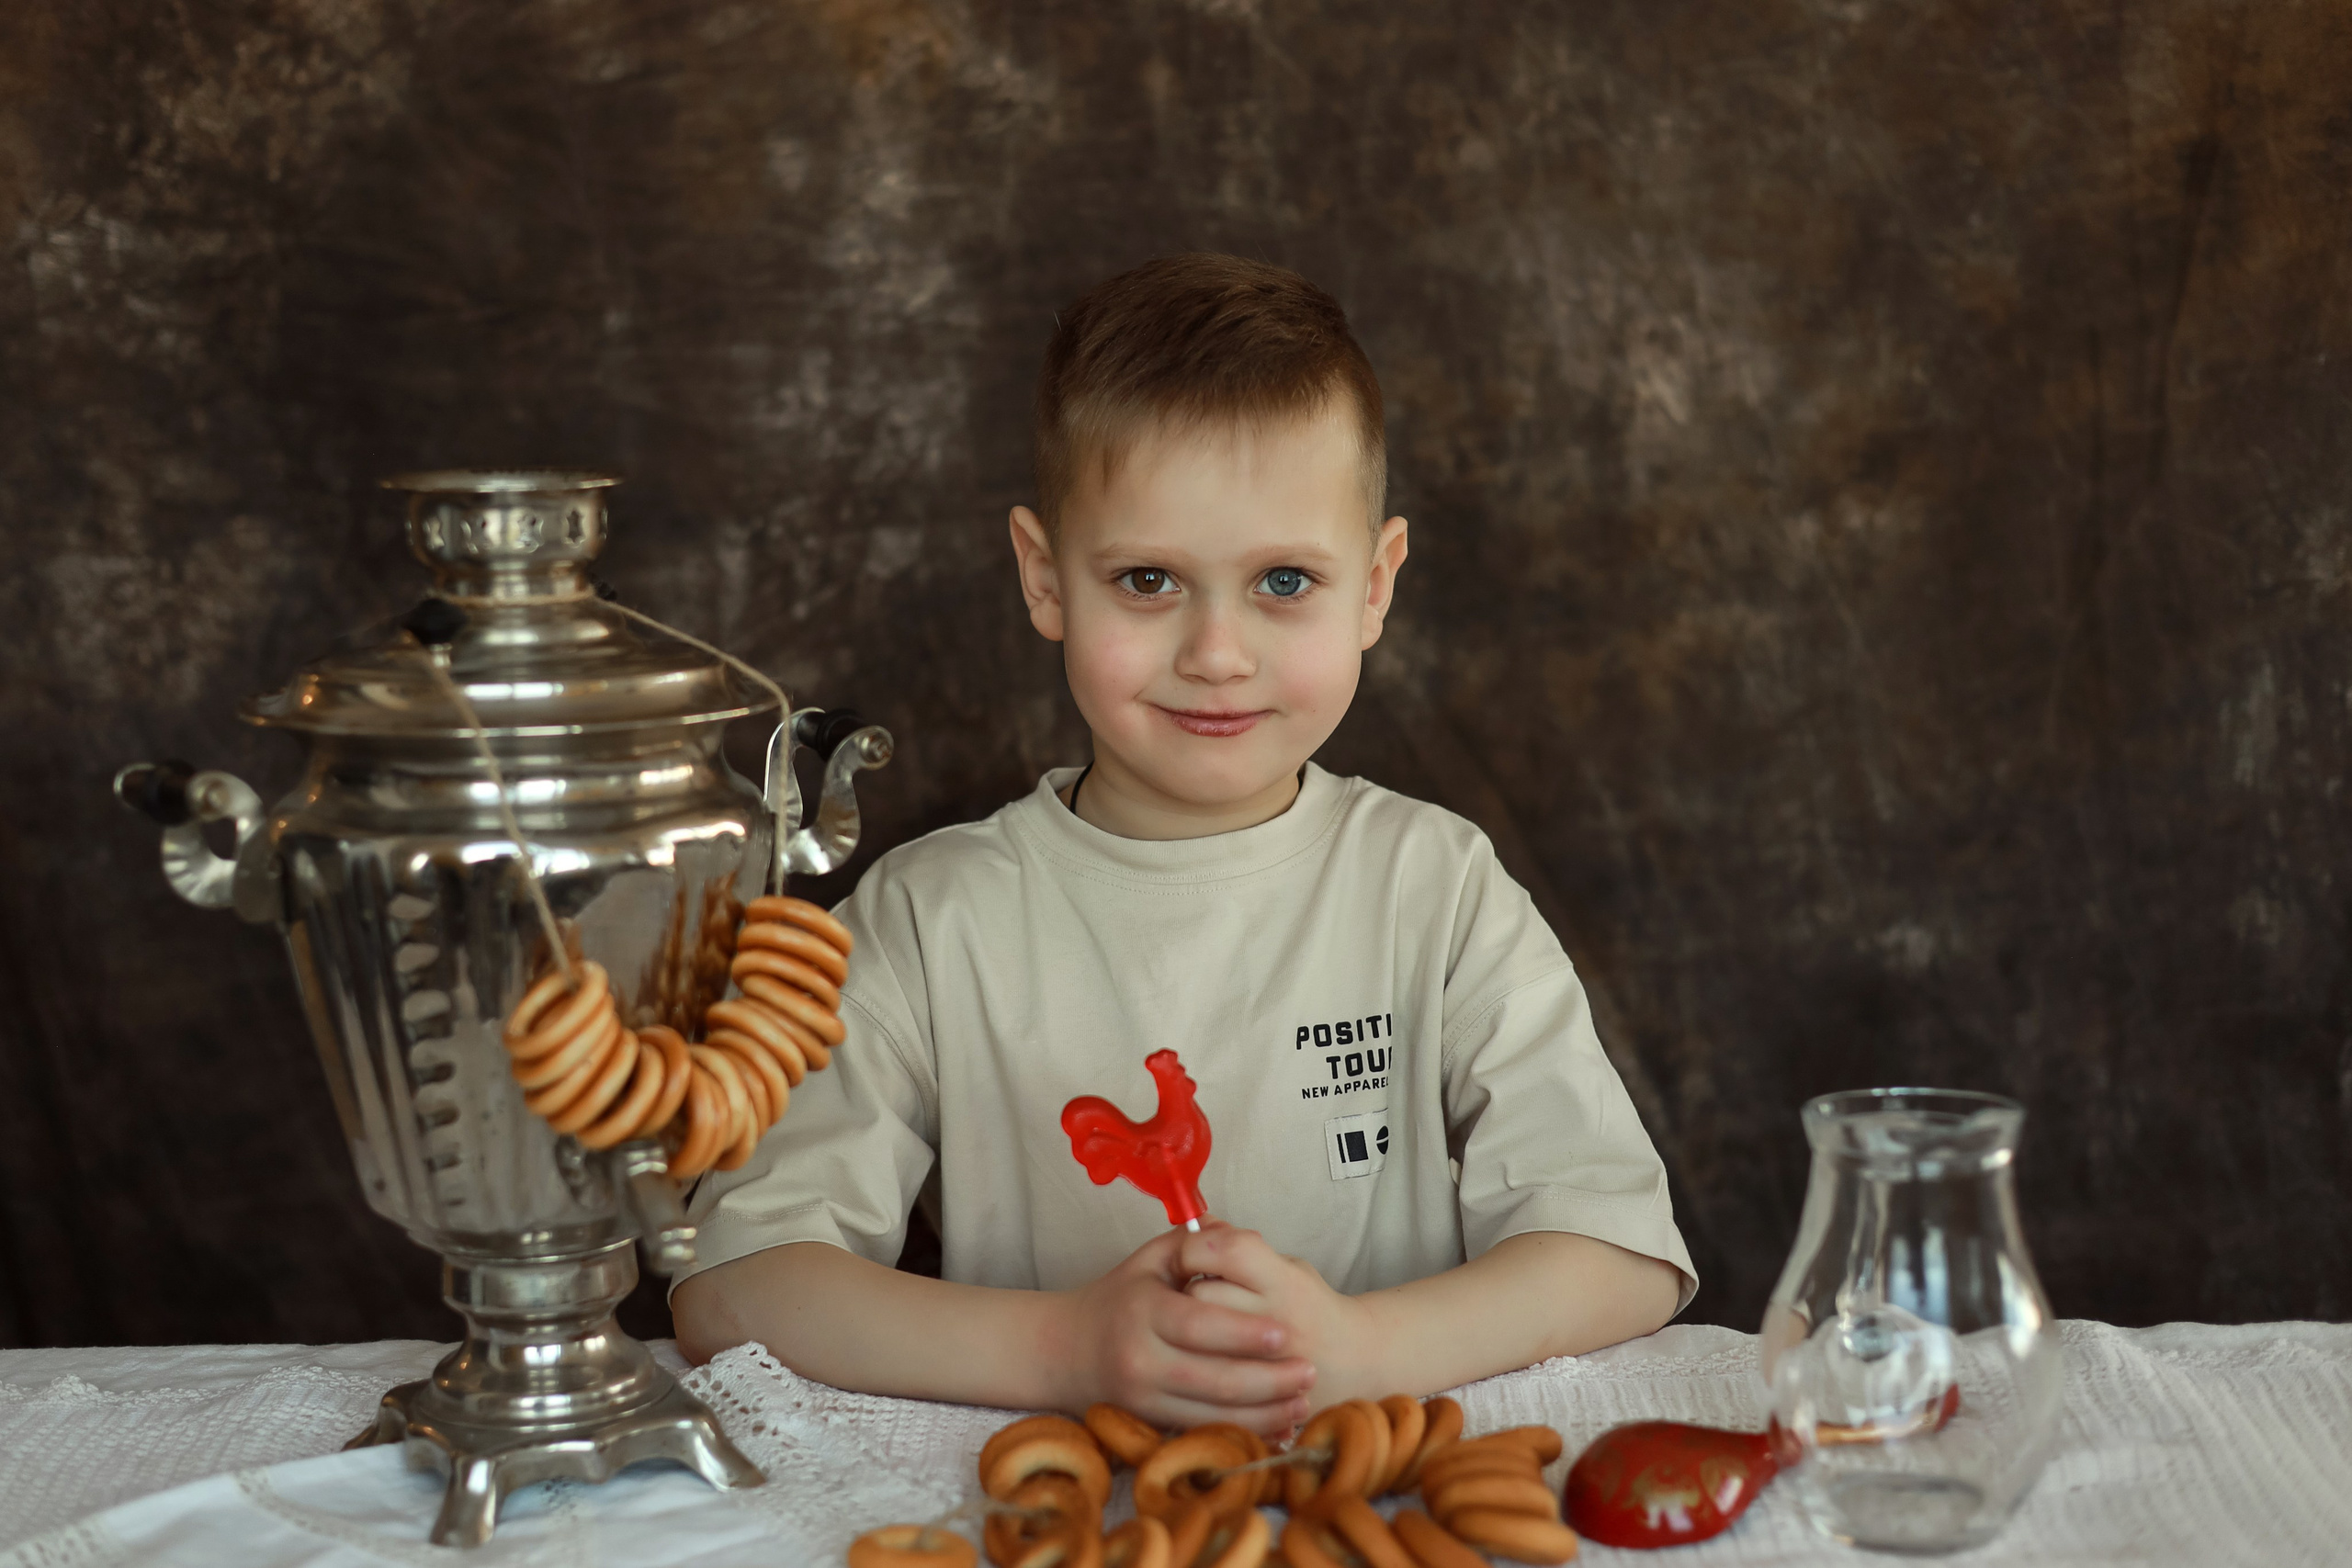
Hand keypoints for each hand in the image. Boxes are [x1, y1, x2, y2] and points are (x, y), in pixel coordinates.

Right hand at [1050, 1226, 1315, 1435]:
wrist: (1065, 1350)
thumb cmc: (1120, 1297)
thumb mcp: (1147, 1260)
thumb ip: (1193, 1244)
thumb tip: (1234, 1231)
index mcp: (1143, 1311)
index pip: (1199, 1325)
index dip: (1244, 1333)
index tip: (1284, 1333)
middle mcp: (1140, 1359)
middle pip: (1213, 1378)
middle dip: (1268, 1380)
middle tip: (1310, 1371)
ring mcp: (1143, 1398)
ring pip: (1212, 1414)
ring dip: (1264, 1413)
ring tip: (1303, 1401)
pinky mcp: (1149, 1423)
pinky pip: (1202, 1432)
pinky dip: (1242, 1432)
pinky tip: (1276, 1426)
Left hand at [1178, 1223, 1385, 1407]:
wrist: (1352, 1362)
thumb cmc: (1311, 1306)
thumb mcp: (1286, 1266)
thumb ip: (1242, 1249)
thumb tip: (1198, 1224)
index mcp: (1286, 1283)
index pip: (1229, 1250)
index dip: (1197, 1244)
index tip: (1188, 1252)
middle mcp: (1276, 1323)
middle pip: (1202, 1294)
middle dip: (1186, 1287)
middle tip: (1189, 1291)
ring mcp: (1266, 1365)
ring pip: (1195, 1340)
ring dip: (1187, 1328)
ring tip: (1198, 1325)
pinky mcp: (1255, 1396)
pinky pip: (1206, 1377)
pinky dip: (1196, 1362)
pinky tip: (1204, 1355)